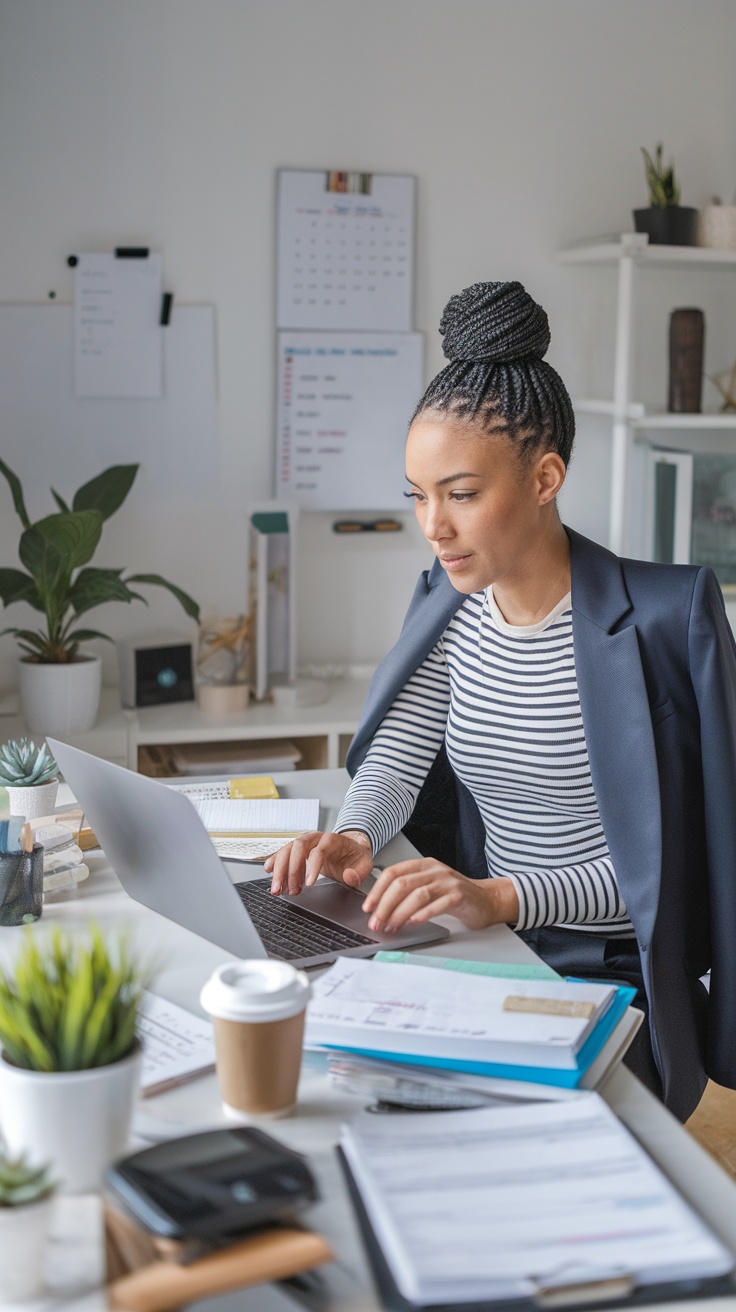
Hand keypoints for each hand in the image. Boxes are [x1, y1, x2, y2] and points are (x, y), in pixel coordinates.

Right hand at [264, 830, 373, 895]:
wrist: (351, 846)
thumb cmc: (356, 856)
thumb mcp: (364, 864)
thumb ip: (359, 872)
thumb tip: (348, 876)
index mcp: (332, 840)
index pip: (318, 851)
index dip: (312, 867)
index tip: (308, 884)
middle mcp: (315, 838)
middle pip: (297, 848)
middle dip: (289, 870)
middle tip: (286, 890)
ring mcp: (305, 842)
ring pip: (287, 850)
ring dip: (279, 869)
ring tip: (277, 889)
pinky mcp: (298, 849)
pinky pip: (283, 852)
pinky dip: (274, 861)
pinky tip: (268, 871)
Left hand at [361, 859, 519, 933]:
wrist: (487, 900)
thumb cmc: (454, 896)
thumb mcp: (429, 887)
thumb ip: (408, 892)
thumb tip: (379, 908)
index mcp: (423, 866)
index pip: (393, 873)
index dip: (377, 890)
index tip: (367, 907)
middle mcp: (434, 870)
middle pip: (402, 884)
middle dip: (384, 905)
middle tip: (375, 922)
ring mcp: (448, 881)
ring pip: (417, 894)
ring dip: (399, 913)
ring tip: (391, 927)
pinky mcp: (459, 895)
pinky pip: (438, 904)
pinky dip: (422, 914)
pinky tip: (413, 923)